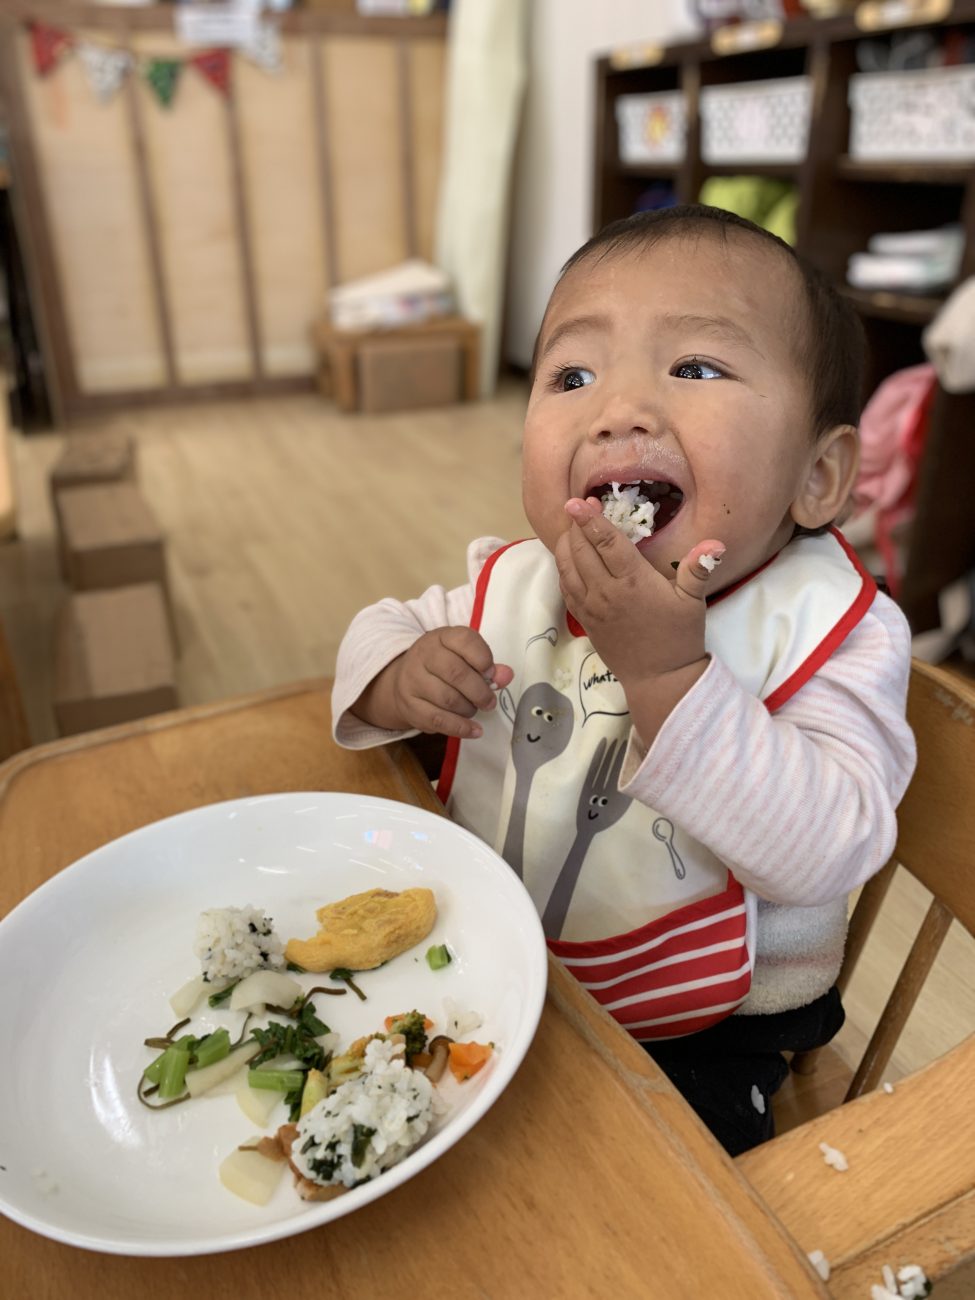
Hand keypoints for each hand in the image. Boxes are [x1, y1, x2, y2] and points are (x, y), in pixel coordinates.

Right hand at [355, 627, 513, 738]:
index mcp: (441, 637)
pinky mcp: (410, 706)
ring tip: (474, 709)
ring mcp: (412, 681)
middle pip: (456, 673)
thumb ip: (487, 666)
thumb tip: (506, 676)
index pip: (464, 640)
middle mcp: (423, 655)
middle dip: (480, 691)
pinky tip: (475, 730)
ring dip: (469, 709)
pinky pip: (438, 720)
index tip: (492, 673)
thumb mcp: (463, 657)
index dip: (483, 658)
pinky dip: (461, 728)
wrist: (403, 681)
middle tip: (490, 702)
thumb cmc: (441, 667)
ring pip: (448, 699)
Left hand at [555, 497, 722, 732]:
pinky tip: (568, 557)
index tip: (579, 501)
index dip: (591, 520)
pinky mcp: (584, 619)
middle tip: (578, 507)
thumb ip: (697, 570)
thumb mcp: (693, 602)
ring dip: (566, 544)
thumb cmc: (679, 637)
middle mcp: (606, 592)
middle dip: (576, 526)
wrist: (659, 678)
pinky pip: (566, 587)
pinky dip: (563, 568)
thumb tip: (716, 544)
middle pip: (581, 550)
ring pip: (568, 567)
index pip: (606, 543)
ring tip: (571, 527)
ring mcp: (591, 607)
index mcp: (633, 582)